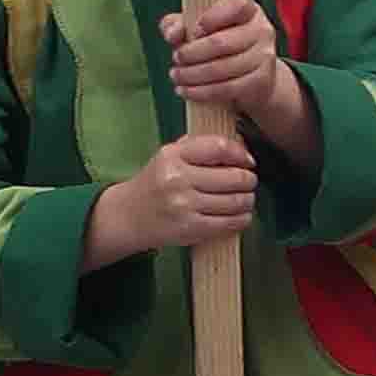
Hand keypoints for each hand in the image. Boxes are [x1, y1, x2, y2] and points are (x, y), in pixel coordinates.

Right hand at [98, 128, 258, 257]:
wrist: (126, 216)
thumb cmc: (156, 183)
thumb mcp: (169, 156)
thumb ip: (201, 146)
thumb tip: (241, 147)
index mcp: (172, 156)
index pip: (220, 147)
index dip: (242, 154)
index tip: (248, 161)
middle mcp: (177, 179)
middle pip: (236, 177)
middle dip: (249, 180)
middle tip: (248, 182)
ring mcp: (184, 205)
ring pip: (238, 201)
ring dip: (248, 200)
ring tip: (244, 198)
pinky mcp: (190, 229)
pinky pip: (231, 223)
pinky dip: (242, 218)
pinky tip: (239, 215)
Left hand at [162, 0, 285, 120]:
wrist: (251, 74)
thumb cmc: (217, 43)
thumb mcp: (194, 27)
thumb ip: (176, 24)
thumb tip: (174, 34)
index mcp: (247, 9)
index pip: (236, 6)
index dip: (211, 18)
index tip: (193, 32)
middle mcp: (261, 29)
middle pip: (222, 43)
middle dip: (191, 54)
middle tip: (176, 58)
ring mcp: (264, 56)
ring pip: (222, 69)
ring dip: (192, 75)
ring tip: (176, 76)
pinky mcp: (261, 80)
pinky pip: (227, 88)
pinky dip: (201, 92)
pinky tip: (186, 91)